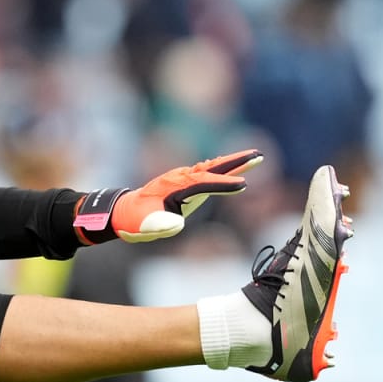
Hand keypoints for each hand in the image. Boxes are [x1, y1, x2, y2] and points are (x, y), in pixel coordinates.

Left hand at [79, 149, 263, 243]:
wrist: (124, 212)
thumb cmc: (134, 220)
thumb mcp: (144, 226)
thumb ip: (160, 224)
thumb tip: (177, 224)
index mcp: (173, 187)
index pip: (203, 184)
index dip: (222, 185)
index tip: (243, 185)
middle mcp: (180, 178)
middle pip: (212, 168)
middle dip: (235, 162)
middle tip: (258, 155)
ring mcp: (183, 179)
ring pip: (212, 168)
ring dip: (233, 163)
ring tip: (255, 157)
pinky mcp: (186, 184)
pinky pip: (209, 174)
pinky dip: (224, 169)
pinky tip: (236, 168)